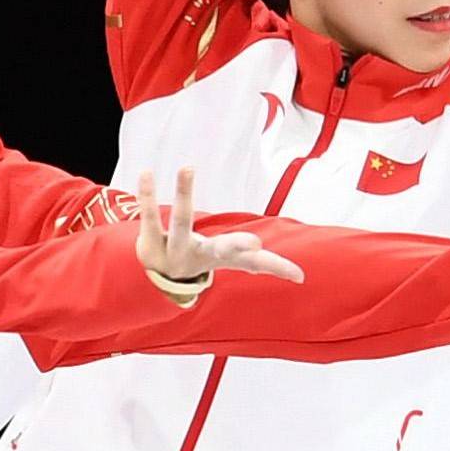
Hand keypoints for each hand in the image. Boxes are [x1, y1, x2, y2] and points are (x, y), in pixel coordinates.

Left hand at [121, 166, 307, 296]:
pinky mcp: (148, 242)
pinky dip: (147, 196)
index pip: (254, 264)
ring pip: (180, 222)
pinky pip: (148, 217)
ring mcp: (172, 250)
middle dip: (238, 246)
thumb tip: (302, 277)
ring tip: (188, 167)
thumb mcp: (232, 263)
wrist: (154, 283)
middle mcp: (200, 256)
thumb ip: (264, 265)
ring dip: (184, 195)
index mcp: (222, 258)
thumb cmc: (200, 263)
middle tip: (255, 244)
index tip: (299, 275)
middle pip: (220, 249)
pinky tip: (147, 172)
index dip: (276, 268)